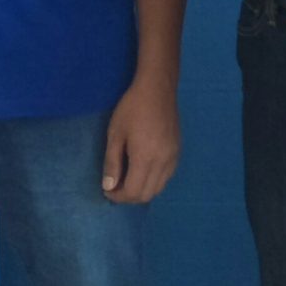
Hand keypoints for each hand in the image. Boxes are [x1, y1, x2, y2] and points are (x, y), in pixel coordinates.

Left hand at [102, 77, 179, 202]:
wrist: (157, 89)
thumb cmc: (132, 108)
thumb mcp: (115, 134)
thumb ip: (112, 163)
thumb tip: (109, 187)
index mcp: (145, 157)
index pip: (133, 192)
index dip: (118, 196)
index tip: (107, 190)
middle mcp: (162, 162)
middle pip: (146, 195)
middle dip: (129, 196)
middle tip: (115, 186)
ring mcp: (173, 158)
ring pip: (158, 189)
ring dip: (142, 190)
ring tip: (128, 178)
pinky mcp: (177, 153)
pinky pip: (166, 177)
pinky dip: (153, 181)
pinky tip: (143, 169)